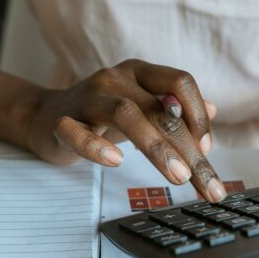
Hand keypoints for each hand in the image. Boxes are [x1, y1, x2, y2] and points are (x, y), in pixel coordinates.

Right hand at [24, 59, 226, 201]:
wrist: (45, 116)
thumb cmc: (99, 114)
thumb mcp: (140, 107)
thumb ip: (173, 109)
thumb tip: (213, 110)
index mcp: (138, 73)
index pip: (179, 82)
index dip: (198, 115)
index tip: (206, 150)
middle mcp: (115, 79)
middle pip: (159, 109)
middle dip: (188, 149)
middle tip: (205, 184)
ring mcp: (87, 97)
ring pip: (126, 114)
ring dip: (157, 148)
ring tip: (177, 177)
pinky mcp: (61, 121)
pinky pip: (76, 132)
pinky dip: (97, 146)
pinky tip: (116, 162)